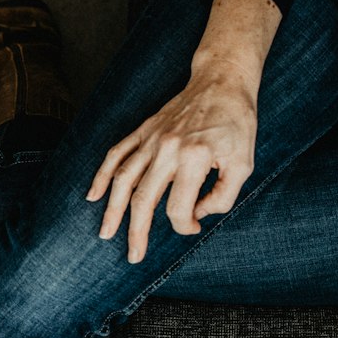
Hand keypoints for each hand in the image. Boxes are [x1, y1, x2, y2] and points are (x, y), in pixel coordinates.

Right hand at [86, 58, 256, 262]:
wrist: (221, 81)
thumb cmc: (236, 123)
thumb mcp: (244, 164)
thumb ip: (223, 196)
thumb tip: (197, 213)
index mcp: (193, 158)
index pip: (178, 208)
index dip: (185, 225)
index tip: (194, 226)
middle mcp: (167, 149)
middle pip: (143, 199)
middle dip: (136, 233)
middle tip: (133, 256)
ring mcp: (151, 139)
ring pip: (123, 179)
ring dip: (112, 210)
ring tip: (105, 233)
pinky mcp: (144, 131)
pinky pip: (116, 154)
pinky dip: (102, 175)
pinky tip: (93, 195)